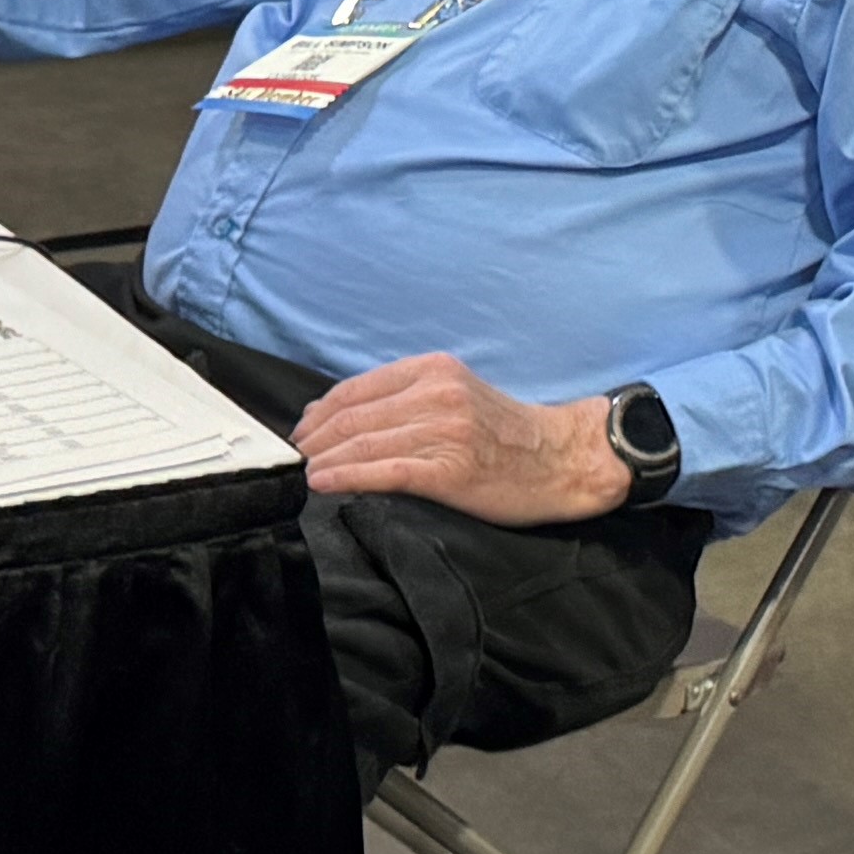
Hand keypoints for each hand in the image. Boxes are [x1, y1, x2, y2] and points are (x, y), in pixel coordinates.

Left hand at [297, 354, 623, 525]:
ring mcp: (445, 432)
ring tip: (300, 474)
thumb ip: (410, 398)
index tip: (300, 433)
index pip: (357, 389)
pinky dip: (347, 477)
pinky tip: (323, 483)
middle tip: (291, 460)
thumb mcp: (458, 393)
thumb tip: (346, 417)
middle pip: (353, 417)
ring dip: (322, 460)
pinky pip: (384, 471)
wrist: (562, 459)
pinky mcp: (450, 470)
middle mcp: (438, 394)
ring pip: (363, 443)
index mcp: (435, 370)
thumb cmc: (507, 434)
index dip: (319, 413)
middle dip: (313, 440)